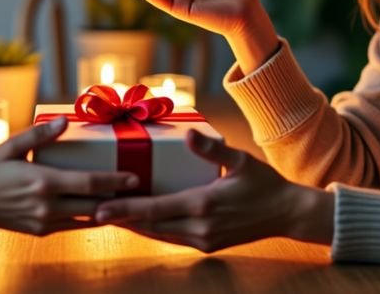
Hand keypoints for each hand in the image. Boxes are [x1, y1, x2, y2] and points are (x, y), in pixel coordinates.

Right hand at [0, 117, 139, 235]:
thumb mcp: (10, 146)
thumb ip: (39, 134)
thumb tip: (65, 120)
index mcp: (43, 181)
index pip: (89, 183)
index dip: (115, 181)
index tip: (135, 177)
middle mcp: (47, 205)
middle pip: (94, 205)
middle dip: (119, 199)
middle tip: (140, 190)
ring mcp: (44, 221)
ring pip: (86, 219)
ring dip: (107, 212)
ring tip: (126, 202)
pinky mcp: (40, 231)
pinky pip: (72, 227)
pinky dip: (88, 220)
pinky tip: (100, 212)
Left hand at [93, 130, 333, 251]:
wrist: (287, 214)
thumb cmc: (263, 182)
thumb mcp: (240, 160)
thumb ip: (212, 149)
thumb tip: (190, 135)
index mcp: (203, 205)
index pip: (155, 209)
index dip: (125, 209)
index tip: (100, 207)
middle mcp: (199, 228)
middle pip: (150, 226)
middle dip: (120, 218)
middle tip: (91, 209)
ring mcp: (203, 240)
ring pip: (158, 234)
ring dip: (134, 225)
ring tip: (108, 215)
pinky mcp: (206, 245)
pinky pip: (172, 238)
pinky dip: (153, 229)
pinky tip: (139, 222)